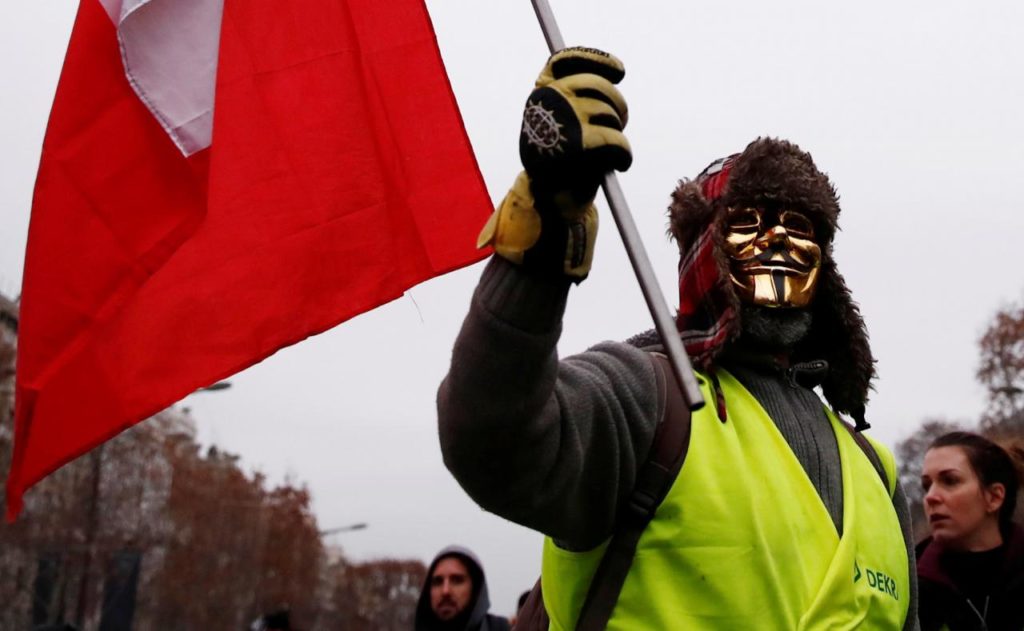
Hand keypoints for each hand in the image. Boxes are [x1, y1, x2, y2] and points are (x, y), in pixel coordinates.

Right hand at [520, 47, 631, 213]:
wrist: (548, 201)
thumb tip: (611, 77)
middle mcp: (548, 100)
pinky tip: (621, 164)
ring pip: (610, 114)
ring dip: (618, 133)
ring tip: (611, 150)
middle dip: (617, 104)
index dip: (597, 60)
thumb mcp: (562, 123)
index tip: (620, 71)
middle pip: (598, 85)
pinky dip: (624, 154)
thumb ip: (576, 98)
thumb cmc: (559, 161)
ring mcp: (564, 119)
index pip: (565, 60)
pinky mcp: (579, 145)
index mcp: (540, 93)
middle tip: (622, 122)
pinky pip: (616, 141)